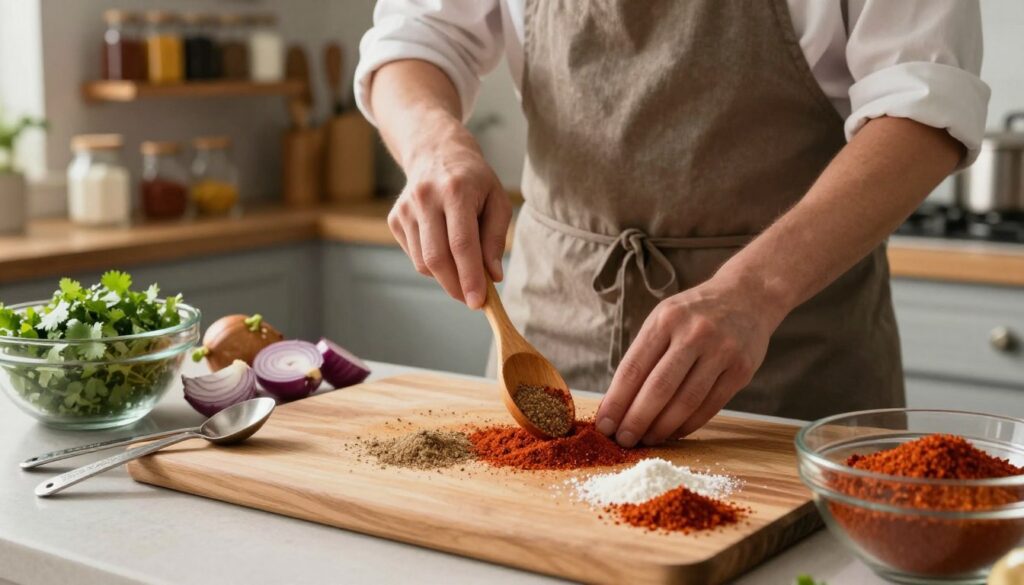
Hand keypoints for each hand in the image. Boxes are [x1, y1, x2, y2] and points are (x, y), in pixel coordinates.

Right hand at [387, 114, 511, 307]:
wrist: (436, 152)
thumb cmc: (474, 181)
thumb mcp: (497, 200)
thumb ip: (496, 238)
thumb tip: (492, 276)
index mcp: (456, 190)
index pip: (461, 243)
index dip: (469, 277)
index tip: (478, 302)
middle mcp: (426, 198)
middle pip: (437, 257)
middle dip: (456, 286)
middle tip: (472, 300)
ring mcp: (406, 208)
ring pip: (423, 262)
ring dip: (446, 277)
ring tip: (463, 268)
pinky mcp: (395, 218)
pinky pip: (414, 256)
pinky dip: (432, 264)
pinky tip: (443, 247)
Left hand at [595, 273, 787, 446]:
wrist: (747, 297)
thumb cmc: (694, 314)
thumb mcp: (664, 319)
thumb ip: (644, 355)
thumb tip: (617, 403)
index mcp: (665, 320)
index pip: (633, 368)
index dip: (616, 401)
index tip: (604, 425)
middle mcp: (693, 333)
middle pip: (658, 388)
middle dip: (636, 420)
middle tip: (623, 440)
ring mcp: (720, 351)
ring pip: (685, 401)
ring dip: (662, 428)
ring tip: (647, 440)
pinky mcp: (741, 369)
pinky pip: (710, 406)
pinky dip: (688, 425)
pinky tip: (674, 433)